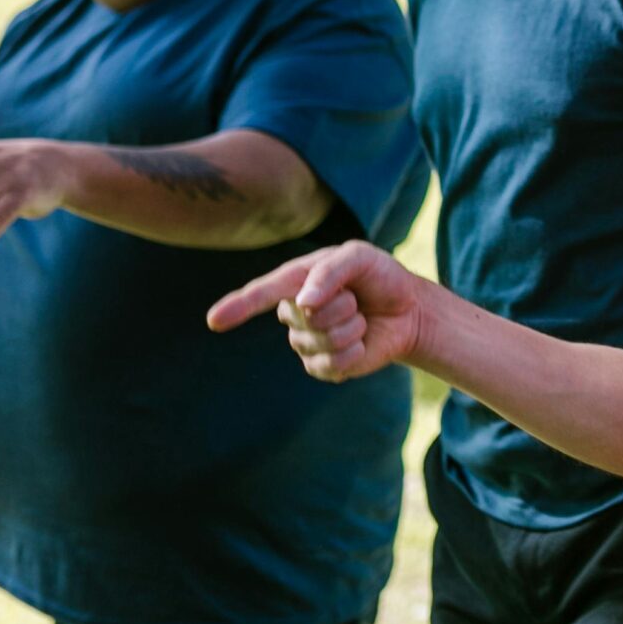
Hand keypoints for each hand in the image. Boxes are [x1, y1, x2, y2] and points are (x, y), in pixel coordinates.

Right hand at [205, 241, 426, 381]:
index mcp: (294, 281)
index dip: (237, 307)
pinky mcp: (323, 366)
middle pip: (305, 316)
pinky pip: (331, 365)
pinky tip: (360, 343)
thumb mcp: (359, 257)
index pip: (260, 294)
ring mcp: (306, 342)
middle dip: (341, 305)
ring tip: (359, 318)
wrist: (408, 308)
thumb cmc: (379, 276)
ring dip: (351, 327)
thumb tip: (303, 304)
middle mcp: (293, 313)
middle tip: (356, 297)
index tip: (214, 320)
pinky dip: (354, 352)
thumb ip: (330, 272)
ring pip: (320, 341)